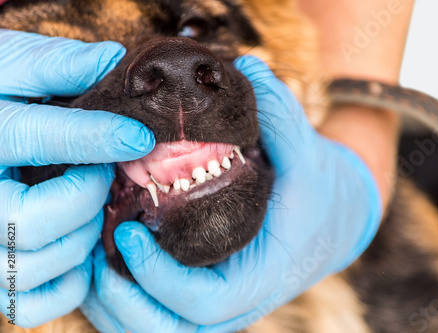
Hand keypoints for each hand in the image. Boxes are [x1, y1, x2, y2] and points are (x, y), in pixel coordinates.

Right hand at [0, 30, 154, 327]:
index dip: (95, 138)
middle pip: (31, 220)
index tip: (140, 137)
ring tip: (88, 208)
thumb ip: (55, 64)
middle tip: (102, 177)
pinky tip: (80, 247)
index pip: (36, 139)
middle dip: (85, 198)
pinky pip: (33, 303)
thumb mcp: (10, 63)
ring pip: (34, 265)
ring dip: (80, 238)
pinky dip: (69, 281)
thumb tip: (113, 59)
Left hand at [84, 56, 380, 331]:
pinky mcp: (202, 291)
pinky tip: (101, 256)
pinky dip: (122, 297)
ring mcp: (216, 302)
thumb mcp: (308, 154)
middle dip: (122, 300)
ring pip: (154, 329)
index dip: (160, 279)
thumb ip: (283, 117)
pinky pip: (154, 314)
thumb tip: (249, 70)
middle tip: (91, 247)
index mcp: (262, 277)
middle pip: (167, 330)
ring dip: (113, 302)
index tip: (128, 231)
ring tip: (86, 252)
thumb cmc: (316, 190)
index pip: (204, 304)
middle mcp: (236, 301)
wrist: (330, 217)